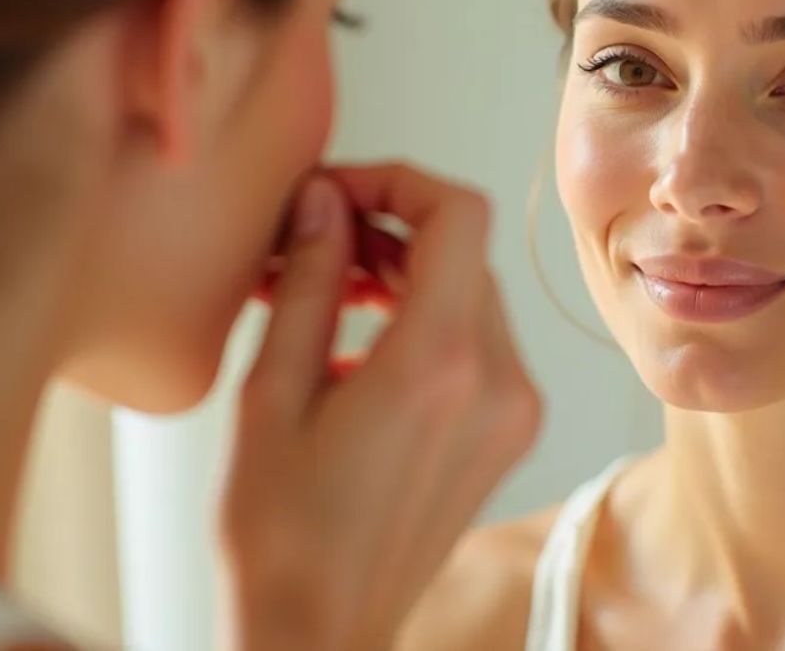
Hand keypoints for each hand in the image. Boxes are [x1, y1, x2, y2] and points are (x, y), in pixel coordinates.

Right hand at [219, 164, 542, 650]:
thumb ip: (311, 283)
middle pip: (463, 251)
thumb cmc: (279, 534)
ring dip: (404, 271)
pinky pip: (477, 341)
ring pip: (471, 291)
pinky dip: (424, 316)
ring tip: (323, 285)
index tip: (338, 190)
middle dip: (388, 226)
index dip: (397, 178)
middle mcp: (496, 383)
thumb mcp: (272, 394)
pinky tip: (357, 335)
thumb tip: (326, 201)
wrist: (318, 630)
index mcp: (439, 365)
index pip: (457, 214)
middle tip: (312, 238)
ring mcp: (511, 412)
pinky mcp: (506, 434)